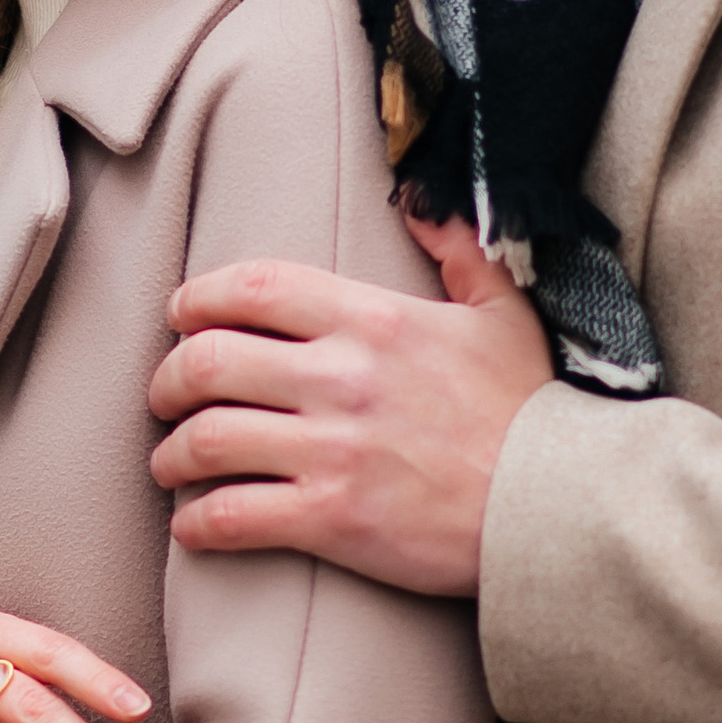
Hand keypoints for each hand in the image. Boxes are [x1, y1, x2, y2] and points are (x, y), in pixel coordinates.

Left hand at [148, 222, 553, 595]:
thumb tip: (421, 199)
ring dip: (172, 453)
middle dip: (168, 379)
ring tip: (171, 462)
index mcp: (374, 320)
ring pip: (207, 440)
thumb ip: (459, 250)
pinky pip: (233, 516)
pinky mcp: (333, 519)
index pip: (253, 288)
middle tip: (164, 396)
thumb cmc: (529, 413)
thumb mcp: (504, 314)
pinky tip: (194, 524)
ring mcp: (334, 451)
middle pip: (208, 361)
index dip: (197, 299)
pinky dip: (197, 522)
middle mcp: (343, 379)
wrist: (557, 509)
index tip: (182, 316)